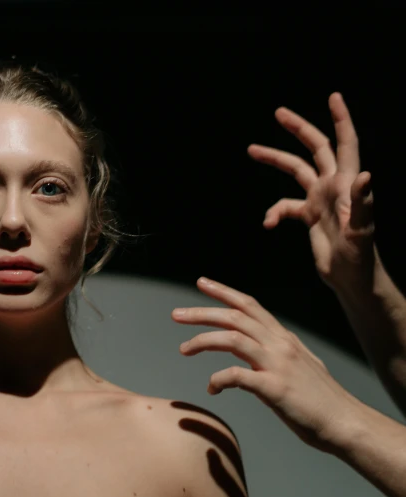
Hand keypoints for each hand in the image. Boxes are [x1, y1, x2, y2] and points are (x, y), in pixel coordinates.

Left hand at [172, 277, 360, 452]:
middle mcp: (280, 344)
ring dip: (203, 341)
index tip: (201, 283)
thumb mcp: (298, 366)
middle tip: (176, 315)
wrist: (345, 424)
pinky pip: (236, 375)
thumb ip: (276, 356)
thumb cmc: (320, 400)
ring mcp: (278, 364)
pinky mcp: (274, 388)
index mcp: (284, 338)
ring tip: (183, 349)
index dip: (224, 291)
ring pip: (232, 339)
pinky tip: (212, 387)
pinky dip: (218, 379)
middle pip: (235, 316)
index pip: (250, 305)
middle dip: (201, 312)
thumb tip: (253, 360)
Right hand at [248, 93, 374, 290]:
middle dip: (297, 129)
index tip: (333, 97)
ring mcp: (320, 200)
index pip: (345, 144)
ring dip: (274, 159)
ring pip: (294, 171)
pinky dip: (273, 212)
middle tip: (279, 113)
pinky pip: (285, 205)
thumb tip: (366, 175)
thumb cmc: (360, 256)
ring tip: (251, 150)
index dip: (341, 119)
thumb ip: (362, 202)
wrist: (351, 279)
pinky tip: (267, 225)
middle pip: (314, 148)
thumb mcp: (361, 231)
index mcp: (345, 184)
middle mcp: (332, 186)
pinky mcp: (309, 216)